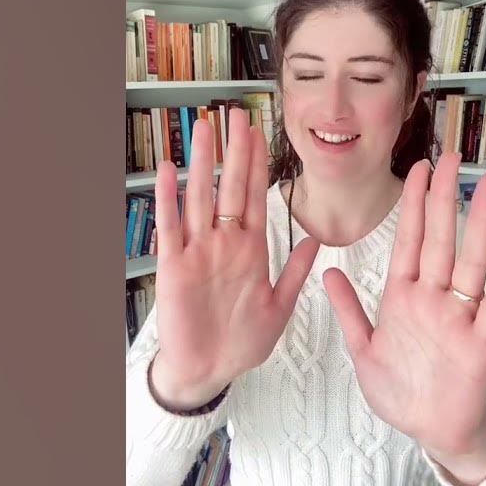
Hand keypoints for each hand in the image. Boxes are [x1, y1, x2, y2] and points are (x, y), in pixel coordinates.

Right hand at [150, 109, 319, 409]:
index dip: (258, 165)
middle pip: (230, 187)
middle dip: (234, 151)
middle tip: (235, 114)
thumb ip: (294, 272)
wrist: (208, 370)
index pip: (256, 197)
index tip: (260, 133)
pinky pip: (172, 227)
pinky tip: (169, 170)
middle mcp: (224, 244)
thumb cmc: (240, 342)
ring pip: (201, 197)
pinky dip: (170, 199)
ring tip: (204, 129)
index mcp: (251, 249)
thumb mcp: (278, 307)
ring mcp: (198, 252)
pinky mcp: (174, 267)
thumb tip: (316, 241)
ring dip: (202, 163)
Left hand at [323, 153, 485, 474]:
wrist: (431, 432)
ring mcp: (459, 316)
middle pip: (439, 238)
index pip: (408, 239)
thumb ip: (349, 311)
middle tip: (453, 157)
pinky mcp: (481, 340)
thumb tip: (329, 271)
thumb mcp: (364, 351)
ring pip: (470, 260)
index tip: (419, 168)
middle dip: (444, 198)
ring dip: (479, 223)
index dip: (413, 203)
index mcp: (402, 297)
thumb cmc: (400, 392)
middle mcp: (432, 299)